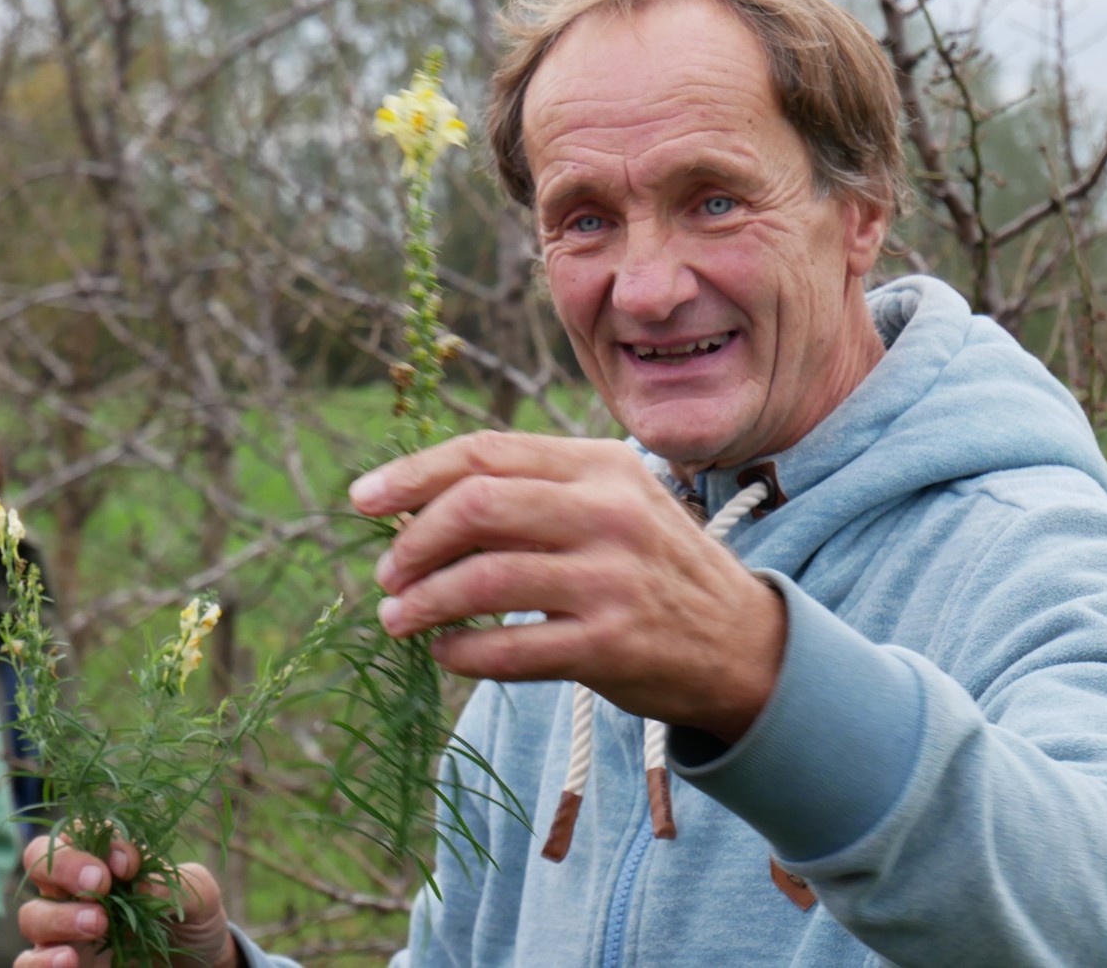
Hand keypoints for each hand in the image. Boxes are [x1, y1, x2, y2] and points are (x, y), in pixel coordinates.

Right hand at [15, 833, 236, 967]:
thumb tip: (136, 883)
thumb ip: (168, 882)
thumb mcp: (198, 893)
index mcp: (109, 860)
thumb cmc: (192, 917)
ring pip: (33, 913)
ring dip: (59, 916)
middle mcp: (79, 890)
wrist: (195, 964)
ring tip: (99, 925)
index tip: (130, 865)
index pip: (82, 831)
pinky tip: (69, 960)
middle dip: (66, 867)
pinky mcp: (63, 964)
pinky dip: (41, 960)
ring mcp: (65, 929)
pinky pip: (28, 962)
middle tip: (100, 886)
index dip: (99, 842)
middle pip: (41, 861)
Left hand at [349, 432, 785, 741]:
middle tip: (387, 573)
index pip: (488, 452)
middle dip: (413, 540)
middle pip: (477, 505)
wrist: (742, 642)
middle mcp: (609, 512)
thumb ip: (535, 491)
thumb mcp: (614, 502)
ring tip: (397, 617)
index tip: (363, 499)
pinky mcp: (610, 645)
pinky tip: (446, 653)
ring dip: (422, 601)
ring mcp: (612, 579)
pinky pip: (506, 648)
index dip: (413, 473)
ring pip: (483, 578)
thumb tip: (420, 504)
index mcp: (602, 465)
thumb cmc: (656, 565)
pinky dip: (459, 652)